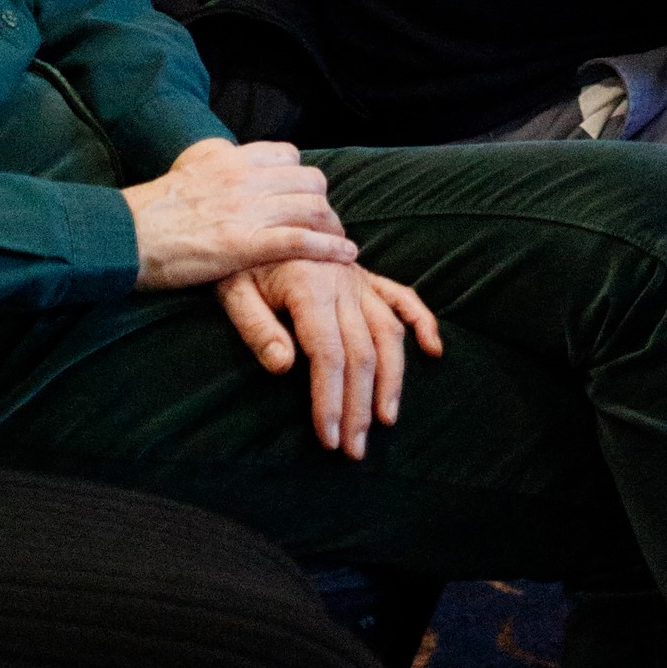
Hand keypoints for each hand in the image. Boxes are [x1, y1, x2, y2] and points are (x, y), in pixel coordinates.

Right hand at [123, 137, 358, 289]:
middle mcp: (244, 179)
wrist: (123, 237)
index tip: (303, 197)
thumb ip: (216, 167)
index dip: (301, 178)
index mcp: (230, 160)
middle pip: (309, 181)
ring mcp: (246, 211)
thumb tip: (229, 161)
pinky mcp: (243, 244)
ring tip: (340, 243)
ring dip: (333, 226)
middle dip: (323, 203)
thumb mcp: (188, 173)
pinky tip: (346, 255)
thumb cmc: (149, 212)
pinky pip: (301, 241)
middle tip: (326, 224)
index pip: (288, 155)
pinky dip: (329, 248)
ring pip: (312, 208)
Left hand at [218, 260, 442, 458]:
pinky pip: (403, 299)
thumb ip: (257, 328)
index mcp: (309, 287)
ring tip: (388, 418)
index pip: (328, 355)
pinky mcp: (366, 278)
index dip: (331, 400)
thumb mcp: (232, 291)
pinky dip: (422, 322)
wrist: (256, 218)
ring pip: (389, 333)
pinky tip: (434, 350)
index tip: (329, 438)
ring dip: (393, 379)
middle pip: (362, 353)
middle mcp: (342, 283)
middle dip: (360, 406)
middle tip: (356, 449)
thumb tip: (286, 368)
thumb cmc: (240, 263)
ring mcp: (359, 280)